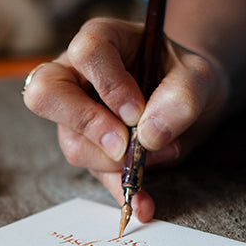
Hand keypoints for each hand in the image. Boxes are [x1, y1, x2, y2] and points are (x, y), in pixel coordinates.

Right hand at [22, 17, 229, 221]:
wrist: (192, 101)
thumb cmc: (186, 78)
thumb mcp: (199, 78)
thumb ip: (181, 97)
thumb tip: (149, 136)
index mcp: (102, 42)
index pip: (87, 53)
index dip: (109, 84)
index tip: (137, 111)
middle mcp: (77, 76)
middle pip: (46, 94)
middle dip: (86, 125)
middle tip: (123, 145)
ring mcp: (77, 116)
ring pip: (72, 144)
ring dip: (117, 162)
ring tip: (163, 155)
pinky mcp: (91, 150)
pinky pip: (96, 175)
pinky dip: (121, 191)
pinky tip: (144, 203)